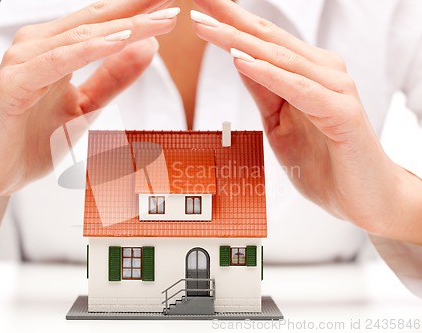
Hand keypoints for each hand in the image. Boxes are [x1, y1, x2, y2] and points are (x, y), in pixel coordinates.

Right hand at [0, 0, 179, 220]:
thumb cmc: (33, 140)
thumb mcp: (86, 107)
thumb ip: (113, 79)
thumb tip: (148, 48)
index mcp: (55, 49)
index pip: (103, 23)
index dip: (138, 11)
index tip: (170, 4)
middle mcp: (38, 46)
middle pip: (96, 20)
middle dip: (137, 8)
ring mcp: (23, 62)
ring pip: (81, 37)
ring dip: (124, 26)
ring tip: (161, 18)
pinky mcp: (14, 84)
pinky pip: (58, 61)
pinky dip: (90, 50)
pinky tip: (120, 40)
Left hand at [191, 0, 421, 243]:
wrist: (365, 199)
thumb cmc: (326, 163)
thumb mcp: (280, 123)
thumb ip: (265, 91)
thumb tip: (238, 59)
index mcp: (306, 73)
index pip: (262, 40)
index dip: (229, 20)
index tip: (199, 4)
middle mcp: (322, 72)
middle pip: (267, 38)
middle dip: (229, 17)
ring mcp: (335, 89)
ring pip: (279, 58)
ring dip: (239, 41)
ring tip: (205, 25)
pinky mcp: (342, 112)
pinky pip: (298, 89)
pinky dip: (268, 74)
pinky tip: (240, 60)